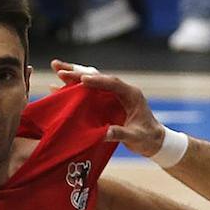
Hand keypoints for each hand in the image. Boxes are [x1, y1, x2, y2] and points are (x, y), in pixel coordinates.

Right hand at [49, 63, 167, 158]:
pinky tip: (58, 87)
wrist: (154, 142)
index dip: (97, 81)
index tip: (82, 80)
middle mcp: (121, 90)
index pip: (113, 83)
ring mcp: (113, 95)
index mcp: (132, 94)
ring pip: (92, 81)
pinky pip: (89, 92)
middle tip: (58, 67)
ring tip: (56, 68)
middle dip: (78, 72)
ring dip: (74, 75)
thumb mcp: (136, 137)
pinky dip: (75, 89)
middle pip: (98, 77)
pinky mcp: (107, 101)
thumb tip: (104, 133)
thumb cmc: (148, 138)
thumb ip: (120, 133)